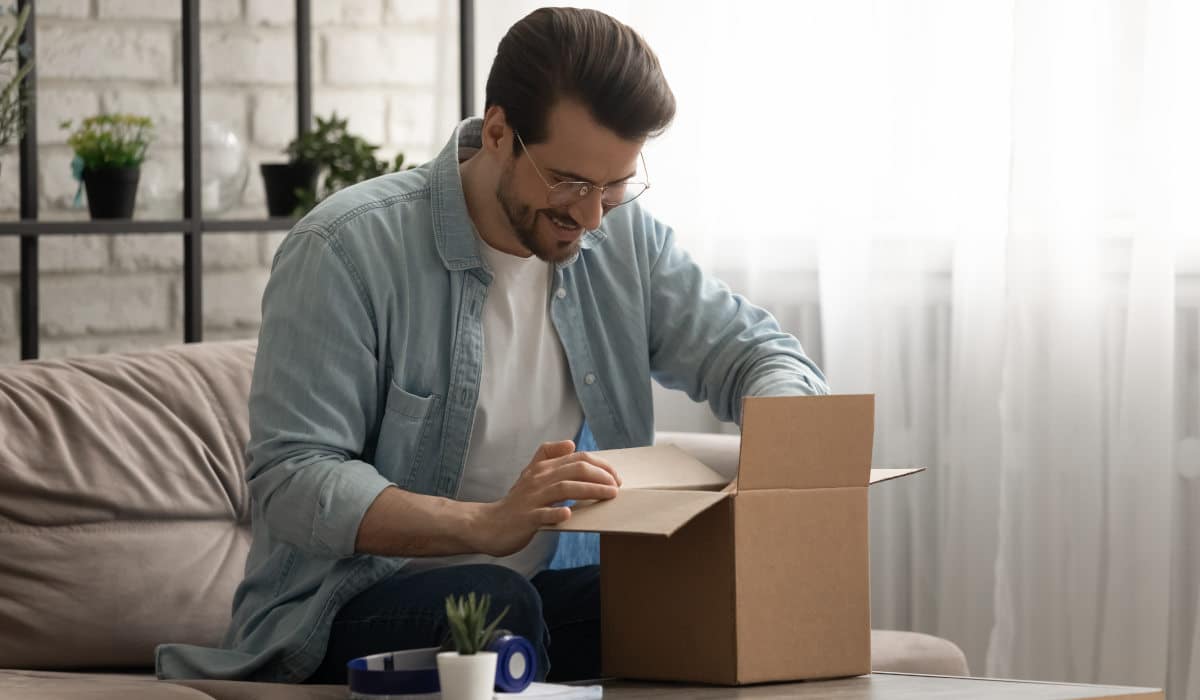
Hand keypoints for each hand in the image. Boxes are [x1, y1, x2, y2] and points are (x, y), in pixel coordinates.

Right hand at [471, 440, 621, 556]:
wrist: (489, 524)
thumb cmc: (517, 502)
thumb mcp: (531, 474)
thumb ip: (548, 455)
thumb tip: (570, 443)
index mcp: (543, 468)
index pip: (577, 458)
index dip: (601, 465)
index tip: (615, 478)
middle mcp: (538, 480)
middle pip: (575, 469)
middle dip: (601, 476)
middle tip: (617, 487)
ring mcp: (532, 499)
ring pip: (564, 488)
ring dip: (590, 490)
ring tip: (609, 495)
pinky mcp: (526, 518)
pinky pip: (543, 514)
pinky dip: (556, 513)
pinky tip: (569, 514)